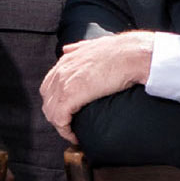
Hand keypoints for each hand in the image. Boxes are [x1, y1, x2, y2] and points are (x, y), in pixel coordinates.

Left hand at [40, 31, 154, 142]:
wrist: (132, 55)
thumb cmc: (122, 52)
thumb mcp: (95, 45)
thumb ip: (79, 48)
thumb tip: (67, 49)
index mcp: (66, 60)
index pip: (49, 85)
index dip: (56, 101)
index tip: (68, 111)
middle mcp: (61, 71)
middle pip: (48, 100)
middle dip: (57, 114)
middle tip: (71, 124)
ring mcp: (64, 83)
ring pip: (51, 112)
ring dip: (61, 125)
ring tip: (74, 132)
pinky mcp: (70, 96)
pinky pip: (59, 120)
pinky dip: (65, 131)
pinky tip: (75, 136)